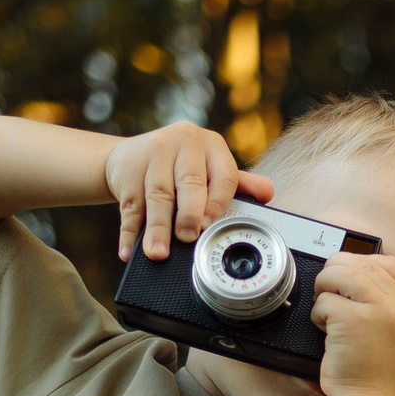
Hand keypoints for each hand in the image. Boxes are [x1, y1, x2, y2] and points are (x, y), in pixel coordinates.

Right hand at [103, 123, 274, 262]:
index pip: (224, 175)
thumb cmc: (180, 168)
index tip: (212, 227)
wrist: (131, 156)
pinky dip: (129, 232)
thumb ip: (238, 183)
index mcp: (211, 145)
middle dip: (189, 215)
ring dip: (157, 229)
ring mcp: (152, 153)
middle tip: (188, 239)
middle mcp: (183, 143)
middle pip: (189, 183)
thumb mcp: (210, 169)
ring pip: (157, 196)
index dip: (219, 204)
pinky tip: (130, 251)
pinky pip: (129, 205)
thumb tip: (268, 194)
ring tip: (158, 253)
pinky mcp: (126, 169)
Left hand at [312, 252, 394, 395]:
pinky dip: (317, 316)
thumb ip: (385, 300)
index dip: (361, 265)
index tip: (348, 285)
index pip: (388, 262)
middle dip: (335, 277)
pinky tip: (327, 333)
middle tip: (330, 299)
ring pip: (338, 274)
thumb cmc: (376, 372)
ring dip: (323, 291)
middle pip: (357, 263)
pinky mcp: (354, 318)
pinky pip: (324, 300)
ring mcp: (379, 309)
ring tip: (327, 315)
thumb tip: (353, 270)